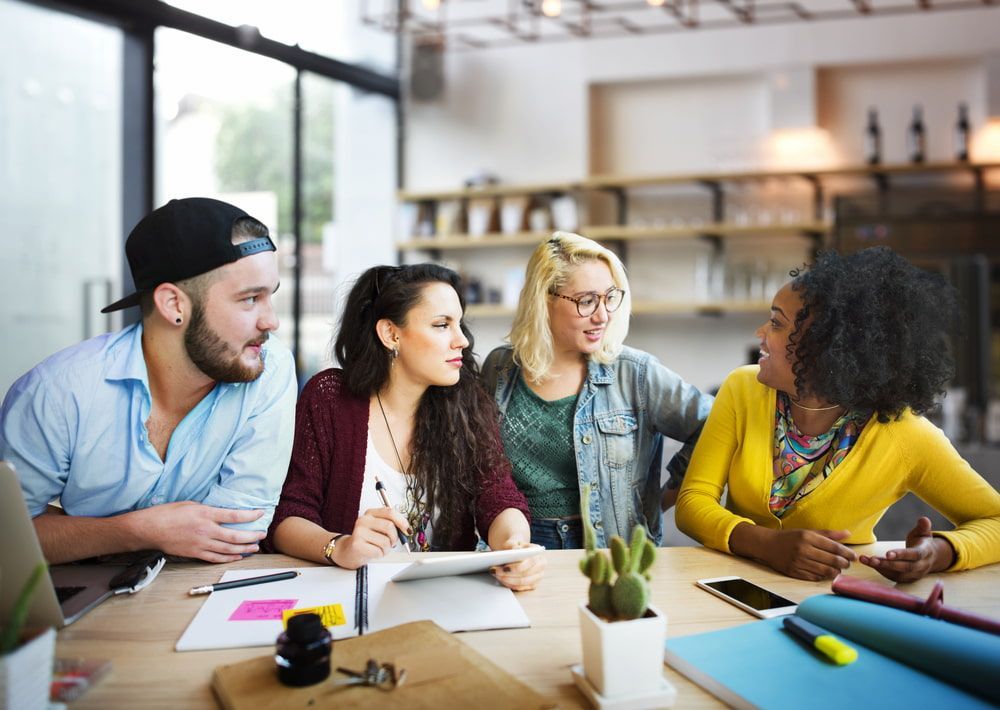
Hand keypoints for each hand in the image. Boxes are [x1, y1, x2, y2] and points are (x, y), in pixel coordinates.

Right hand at [129, 502, 264, 562]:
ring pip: (228, 549)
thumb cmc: (167, 513)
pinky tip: (237, 557)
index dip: (250, 516)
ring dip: (244, 549)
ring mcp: (200, 544)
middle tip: (262, 535)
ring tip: (255, 547)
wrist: (149, 529)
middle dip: (252, 536)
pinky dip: (229, 558)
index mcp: (205, 514)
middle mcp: (205, 530)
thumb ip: (208, 509)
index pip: (234, 516)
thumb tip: (220, 513)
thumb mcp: (190, 504)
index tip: (260, 514)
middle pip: (235, 536)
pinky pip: (215, 558)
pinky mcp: (194, 553)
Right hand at [333, 507, 411, 568]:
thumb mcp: (378, 528)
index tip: (407, 530)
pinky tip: (374, 553)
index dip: (402, 521)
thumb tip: (406, 530)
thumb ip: (391, 525)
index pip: (389, 512)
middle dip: (395, 538)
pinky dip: (380, 554)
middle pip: (389, 526)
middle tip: (391, 543)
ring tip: (380, 549)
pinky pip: (378, 551)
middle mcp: (363, 520)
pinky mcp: (357, 545)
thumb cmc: (366, 540)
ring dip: (387, 549)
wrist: (348, 551)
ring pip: (385, 541)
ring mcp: (359, 532)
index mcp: (370, 513)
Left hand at [491, 539, 544, 591]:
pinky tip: (501, 580)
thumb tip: (514, 550)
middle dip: (508, 575)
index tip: (504, 568)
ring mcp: (538, 576)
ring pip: (522, 582)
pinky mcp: (533, 584)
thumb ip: (513, 544)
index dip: (517, 567)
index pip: (529, 562)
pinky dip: (510, 585)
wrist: (517, 552)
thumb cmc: (514, 547)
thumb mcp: (512, 542)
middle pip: (525, 574)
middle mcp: (541, 564)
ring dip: (508, 580)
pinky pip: (521, 588)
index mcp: (538, 552)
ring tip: (496, 575)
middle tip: (495, 572)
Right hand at [764, 529, 856, 580]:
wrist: (768, 545)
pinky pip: (814, 577)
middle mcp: (803, 549)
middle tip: (847, 564)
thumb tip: (848, 533)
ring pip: (825, 570)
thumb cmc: (790, 537)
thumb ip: (828, 534)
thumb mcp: (808, 531)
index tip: (854, 556)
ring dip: (835, 571)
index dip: (847, 553)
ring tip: (838, 569)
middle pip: (832, 560)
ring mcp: (798, 562)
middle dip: (844, 563)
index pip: (834, 547)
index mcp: (808, 537)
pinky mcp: (794, 572)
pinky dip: (823, 576)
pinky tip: (826, 573)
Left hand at [859, 516, 952, 582]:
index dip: (902, 555)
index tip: (887, 553)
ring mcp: (914, 574)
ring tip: (866, 560)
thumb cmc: (922, 541)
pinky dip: (880, 570)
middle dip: (888, 564)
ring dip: (880, 568)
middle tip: (872, 559)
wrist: (930, 558)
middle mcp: (921, 566)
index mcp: (926, 553)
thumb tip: (923, 519)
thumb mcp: (924, 533)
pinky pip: (892, 576)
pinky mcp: (906, 579)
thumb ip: (923, 527)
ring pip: (897, 574)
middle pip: (905, 567)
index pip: (914, 555)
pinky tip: (868, 562)